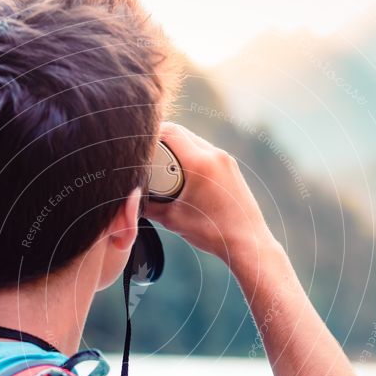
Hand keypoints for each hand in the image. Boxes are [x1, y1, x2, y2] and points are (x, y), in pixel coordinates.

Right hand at [143, 122, 272, 266]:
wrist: (247, 243)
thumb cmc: (212, 233)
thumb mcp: (172, 220)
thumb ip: (147, 206)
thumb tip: (128, 199)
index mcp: (201, 163)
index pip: (170, 132)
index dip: (150, 134)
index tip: (136, 144)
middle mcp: (216, 155)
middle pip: (182, 134)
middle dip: (161, 142)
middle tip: (146, 156)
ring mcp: (226, 160)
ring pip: (194, 143)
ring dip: (177, 150)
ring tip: (162, 168)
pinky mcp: (231, 168)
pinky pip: (206, 153)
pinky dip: (190, 158)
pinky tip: (182, 176)